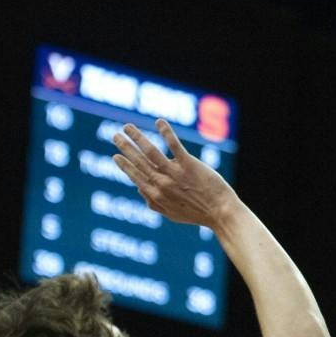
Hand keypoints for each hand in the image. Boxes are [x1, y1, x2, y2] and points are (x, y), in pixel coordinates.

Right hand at [112, 120, 235, 227]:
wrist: (220, 212)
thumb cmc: (197, 214)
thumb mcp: (171, 214)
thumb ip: (153, 203)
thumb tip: (140, 190)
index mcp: (155, 195)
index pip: (135, 176)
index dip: (125, 166)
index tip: (116, 156)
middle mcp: (161, 183)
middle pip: (138, 161)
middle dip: (125, 148)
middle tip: (115, 135)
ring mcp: (174, 173)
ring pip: (150, 152)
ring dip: (137, 137)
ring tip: (127, 127)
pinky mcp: (188, 164)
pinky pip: (174, 146)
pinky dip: (165, 133)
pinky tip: (159, 122)